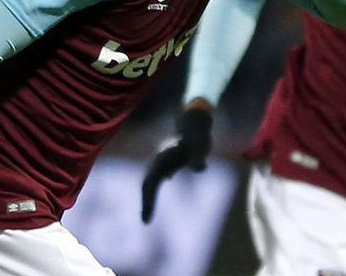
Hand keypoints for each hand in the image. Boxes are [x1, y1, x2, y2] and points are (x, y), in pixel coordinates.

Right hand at [141, 107, 212, 222]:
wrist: (194, 123)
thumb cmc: (198, 135)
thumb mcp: (200, 146)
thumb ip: (199, 157)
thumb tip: (200, 168)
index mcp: (163, 158)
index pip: (151, 181)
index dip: (149, 198)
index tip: (148, 214)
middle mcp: (158, 161)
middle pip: (147, 183)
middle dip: (146, 202)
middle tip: (145, 221)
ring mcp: (161, 162)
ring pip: (150, 182)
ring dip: (148, 198)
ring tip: (147, 218)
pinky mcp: (167, 164)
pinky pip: (156, 180)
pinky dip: (153, 192)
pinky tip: (152, 201)